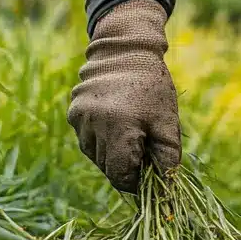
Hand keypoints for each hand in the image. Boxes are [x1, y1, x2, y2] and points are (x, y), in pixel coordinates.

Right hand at [67, 0, 180, 192]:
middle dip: (126, 166)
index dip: (136, 182)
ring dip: (112, 153)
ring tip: (130, 132)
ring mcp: (79, 119)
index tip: (149, 174)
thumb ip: (168, 158)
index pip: (120, 176)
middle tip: (144, 147)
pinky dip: (100, 139)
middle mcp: (93, 126)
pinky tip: (115, 121)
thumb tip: (165, 189)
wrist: (126, 50)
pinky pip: (86, 139)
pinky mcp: (73, 113)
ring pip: (95, 155)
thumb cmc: (152, 87)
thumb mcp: (168, 122)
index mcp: (118, 129)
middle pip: (107, 167)